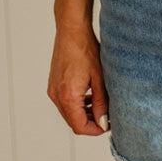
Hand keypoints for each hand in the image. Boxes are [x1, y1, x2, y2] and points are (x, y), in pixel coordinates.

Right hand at [47, 21, 109, 135]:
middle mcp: (56, 96)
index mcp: (67, 97)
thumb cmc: (86, 50)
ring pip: (68, 112)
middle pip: (73, 121)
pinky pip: (64, 102)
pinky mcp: (53, 84)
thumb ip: (100, 103)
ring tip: (100, 105)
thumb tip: (103, 122)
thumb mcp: (99, 78)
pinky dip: (76, 104)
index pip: (79, 127)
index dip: (95, 130)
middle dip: (90, 122)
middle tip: (107, 116)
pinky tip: (89, 95)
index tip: (108, 125)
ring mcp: (53, 90)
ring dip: (83, 113)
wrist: (72, 30)